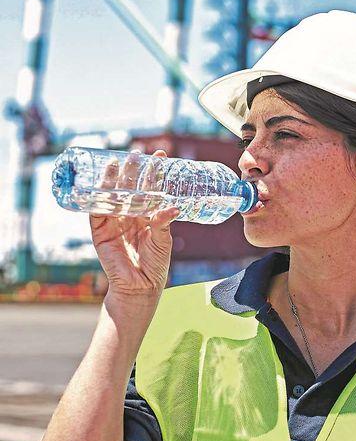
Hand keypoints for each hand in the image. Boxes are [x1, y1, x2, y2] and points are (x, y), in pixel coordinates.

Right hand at [89, 149, 177, 297]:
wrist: (140, 287)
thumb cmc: (155, 264)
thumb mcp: (162, 240)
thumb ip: (163, 222)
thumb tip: (173, 207)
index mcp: (146, 214)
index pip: (150, 188)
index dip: (153, 173)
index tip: (160, 155)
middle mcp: (129, 215)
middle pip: (130, 188)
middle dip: (133, 170)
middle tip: (138, 153)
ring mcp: (114, 222)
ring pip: (113, 196)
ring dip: (115, 179)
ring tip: (118, 162)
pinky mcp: (100, 232)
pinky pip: (97, 212)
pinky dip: (99, 198)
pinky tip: (103, 184)